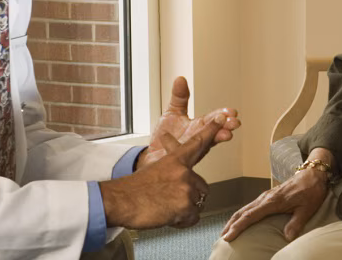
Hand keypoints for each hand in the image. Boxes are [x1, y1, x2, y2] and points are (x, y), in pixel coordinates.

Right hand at [100, 116, 221, 228]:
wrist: (119, 201)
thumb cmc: (133, 189)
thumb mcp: (155, 170)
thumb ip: (173, 172)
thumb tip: (184, 180)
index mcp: (175, 160)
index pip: (197, 143)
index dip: (211, 130)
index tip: (222, 119)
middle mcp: (184, 171)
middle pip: (202, 187)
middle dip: (190, 197)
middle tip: (169, 200)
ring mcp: (185, 188)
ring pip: (197, 204)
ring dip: (184, 210)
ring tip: (164, 208)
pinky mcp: (185, 205)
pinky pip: (193, 218)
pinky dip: (182, 221)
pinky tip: (166, 216)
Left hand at [137, 76, 240, 168]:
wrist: (153, 155)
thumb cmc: (166, 136)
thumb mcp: (173, 112)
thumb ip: (178, 97)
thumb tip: (180, 79)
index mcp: (199, 126)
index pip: (214, 119)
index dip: (223, 115)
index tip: (232, 111)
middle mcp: (199, 139)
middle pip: (216, 132)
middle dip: (226, 127)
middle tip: (233, 123)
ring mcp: (192, 150)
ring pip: (207, 145)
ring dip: (217, 139)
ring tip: (226, 134)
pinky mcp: (181, 160)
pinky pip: (187, 156)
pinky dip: (190, 151)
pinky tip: (191, 146)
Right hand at [220, 166, 330, 241]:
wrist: (314, 174)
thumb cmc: (311, 191)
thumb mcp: (307, 209)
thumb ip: (296, 223)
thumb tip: (287, 238)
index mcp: (273, 201)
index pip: (250, 216)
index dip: (238, 227)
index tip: (228, 236)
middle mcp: (266, 198)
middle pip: (243, 211)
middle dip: (231, 224)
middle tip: (223, 236)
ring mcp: (266, 196)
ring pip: (245, 208)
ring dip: (235, 219)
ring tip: (227, 231)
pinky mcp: (269, 196)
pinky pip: (251, 206)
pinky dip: (242, 214)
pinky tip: (241, 221)